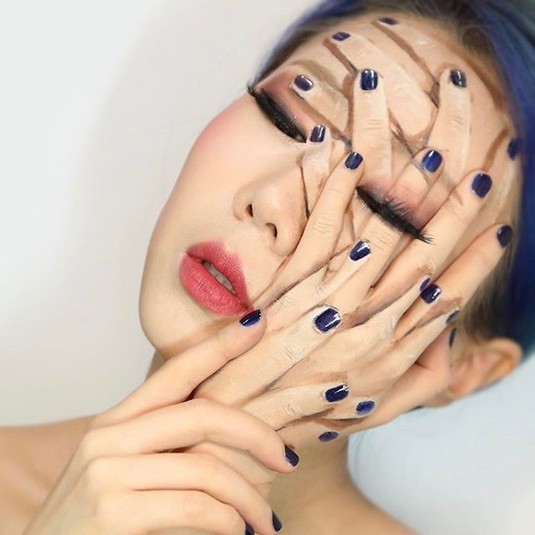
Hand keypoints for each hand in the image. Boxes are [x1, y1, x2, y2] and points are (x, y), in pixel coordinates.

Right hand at [24, 316, 295, 534]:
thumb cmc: (93, 520)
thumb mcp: (126, 470)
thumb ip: (166, 448)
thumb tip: (232, 440)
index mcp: (117, 422)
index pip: (176, 372)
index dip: (218, 346)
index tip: (255, 322)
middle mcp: (110, 437)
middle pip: (203, 414)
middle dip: (256, 434)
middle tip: (287, 459)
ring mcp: (108, 472)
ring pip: (207, 468)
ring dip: (248, 498)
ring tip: (264, 521)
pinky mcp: (113, 512)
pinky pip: (195, 507)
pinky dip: (229, 521)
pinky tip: (238, 532)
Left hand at [189, 66, 512, 483]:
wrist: (244, 421)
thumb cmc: (310, 415)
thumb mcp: (378, 408)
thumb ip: (422, 379)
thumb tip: (455, 344)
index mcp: (389, 354)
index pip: (444, 302)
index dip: (474, 267)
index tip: (500, 232)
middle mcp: (366, 325)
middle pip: (419, 263)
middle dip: (452, 219)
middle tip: (482, 177)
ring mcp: (327, 303)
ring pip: (376, 243)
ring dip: (404, 199)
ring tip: (430, 158)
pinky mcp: (289, 287)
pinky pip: (316, 234)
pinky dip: (334, 198)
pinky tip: (349, 163)